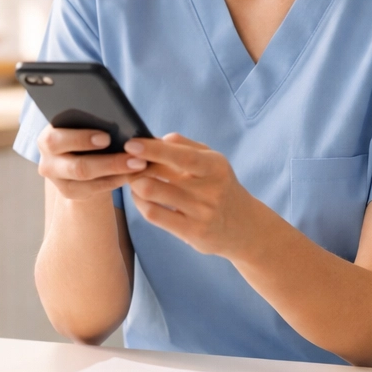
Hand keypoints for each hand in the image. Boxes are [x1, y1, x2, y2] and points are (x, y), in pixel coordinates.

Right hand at [36, 126, 147, 200]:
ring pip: (86, 181)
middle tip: (134, 158)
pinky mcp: (68, 192)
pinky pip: (92, 190)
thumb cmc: (83, 130)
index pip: (57, 139)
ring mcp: (57, 180)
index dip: (81, 139)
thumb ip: (92, 121)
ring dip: (115, 173)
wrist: (75, 152)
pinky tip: (130, 175)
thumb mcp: (83, 124)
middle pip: (76, 166)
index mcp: (47, 137)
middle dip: (107, 163)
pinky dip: (113, 181)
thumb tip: (118, 119)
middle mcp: (47, 161)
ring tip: (138, 166)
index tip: (107, 138)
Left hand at [124, 134, 261, 255]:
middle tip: (127, 164)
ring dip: (135, 185)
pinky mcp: (192, 233)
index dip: (152, 149)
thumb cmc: (220, 186)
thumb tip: (158, 138)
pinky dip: (140, 203)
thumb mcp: (212, 161)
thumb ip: (186, 146)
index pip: (180, 156)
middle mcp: (210, 190)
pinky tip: (141, 197)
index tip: (130, 144)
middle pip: (157, 177)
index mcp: (215, 167)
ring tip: (134, 179)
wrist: (245, 226)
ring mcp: (201, 213)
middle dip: (135, 168)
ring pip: (151, 195)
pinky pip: (154, 215)